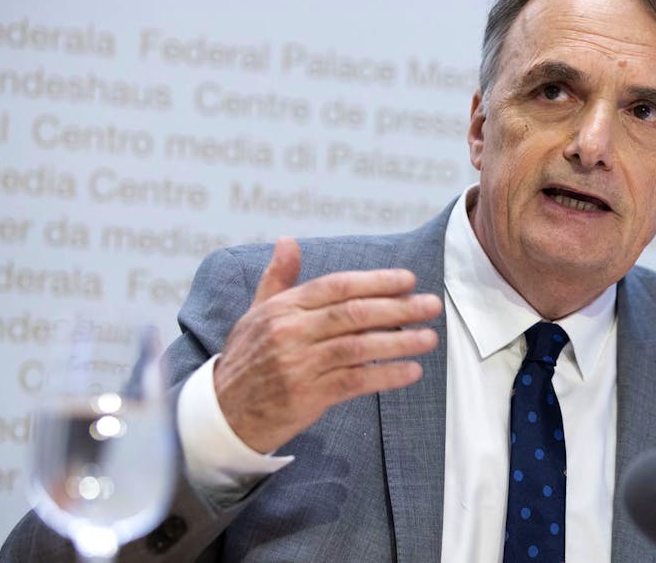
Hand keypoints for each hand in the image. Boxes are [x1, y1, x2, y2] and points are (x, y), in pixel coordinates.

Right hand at [213, 237, 441, 452]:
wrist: (223, 413)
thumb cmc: (247, 358)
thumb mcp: (256, 314)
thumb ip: (278, 278)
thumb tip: (288, 241)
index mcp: (283, 308)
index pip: (337, 286)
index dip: (375, 281)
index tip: (408, 280)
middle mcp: (291, 333)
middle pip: (354, 314)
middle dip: (398, 308)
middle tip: (431, 305)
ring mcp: (299, 365)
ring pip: (359, 347)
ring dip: (400, 342)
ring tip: (429, 338)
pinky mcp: (308, 396)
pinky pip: (356, 382)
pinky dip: (386, 375)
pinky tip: (411, 371)